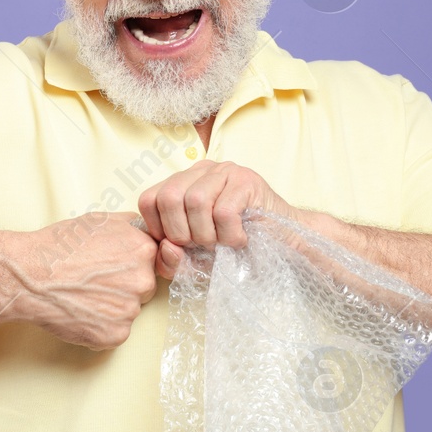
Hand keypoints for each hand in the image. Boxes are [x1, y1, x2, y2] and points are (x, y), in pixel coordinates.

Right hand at [0, 211, 158, 349]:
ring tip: (82, 296)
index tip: (110, 267)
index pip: (151, 262)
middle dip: (124, 287)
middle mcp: (144, 281)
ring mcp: (131, 310)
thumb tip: (144, 230)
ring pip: (128, 311)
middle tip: (93, 282)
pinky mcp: (116, 334)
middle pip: (143, 288)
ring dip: (111, 308)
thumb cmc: (59, 246)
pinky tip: (80, 312)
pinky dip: (100, 327)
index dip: (129, 265)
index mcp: (143, 250)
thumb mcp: (99, 220)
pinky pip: (115, 332)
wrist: (30, 275)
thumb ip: (130, 226)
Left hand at [136, 161, 299, 279]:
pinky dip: (229, 235)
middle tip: (203, 246)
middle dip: (180, 233)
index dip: (158, 229)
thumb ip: (173, 261)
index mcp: (183, 184)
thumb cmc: (236, 249)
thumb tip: (166, 247)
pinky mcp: (247, 180)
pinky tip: (240, 240)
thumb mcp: (196, 261)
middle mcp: (201, 171)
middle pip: (168, 197)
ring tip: (223, 244)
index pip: (149, 199)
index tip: (180, 246)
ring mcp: (225, 171)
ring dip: (207, 235)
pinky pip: (224, 211)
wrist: (283, 244)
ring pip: (195, 201)